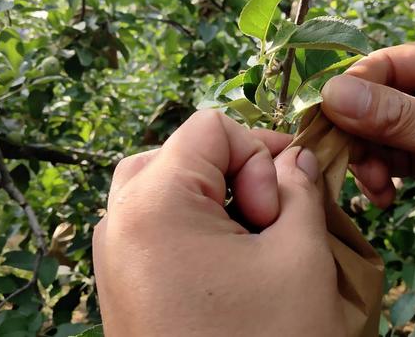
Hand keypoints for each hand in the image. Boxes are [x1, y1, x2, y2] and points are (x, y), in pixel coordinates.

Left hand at [93, 110, 344, 335]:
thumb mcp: (300, 259)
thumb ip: (301, 191)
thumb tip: (294, 159)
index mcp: (153, 204)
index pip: (209, 127)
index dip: (258, 147)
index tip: (283, 196)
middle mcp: (119, 224)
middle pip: (178, 155)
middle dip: (232, 172)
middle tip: (266, 218)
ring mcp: (113, 259)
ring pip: (163, 190)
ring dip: (214, 200)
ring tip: (252, 244)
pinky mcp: (122, 287)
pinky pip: (154, 229)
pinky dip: (193, 228)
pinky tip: (229, 266)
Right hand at [321, 38, 414, 261]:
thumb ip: (399, 118)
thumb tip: (332, 93)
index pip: (386, 64)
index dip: (351, 89)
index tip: (325, 120)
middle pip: (373, 99)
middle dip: (357, 133)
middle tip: (347, 163)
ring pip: (375, 131)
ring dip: (365, 158)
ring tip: (373, 187)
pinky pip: (387, 157)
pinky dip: (377, 175)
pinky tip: (382, 196)